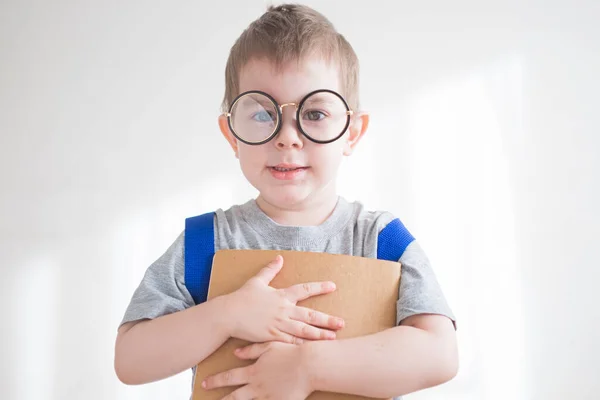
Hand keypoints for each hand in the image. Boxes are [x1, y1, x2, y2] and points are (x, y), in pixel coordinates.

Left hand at [202, 341, 312, 399]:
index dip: (216, 380)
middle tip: (209, 399)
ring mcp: (266, 397)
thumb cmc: (291, 353)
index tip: (204, 382)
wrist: (309, 365)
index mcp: (254, 371)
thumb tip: (236, 353)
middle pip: (234, 396)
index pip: (230, 377)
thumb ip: (252, 350)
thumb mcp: (270, 346)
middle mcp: (257, 386)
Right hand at [226, 255, 343, 343]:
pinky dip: (302, 346)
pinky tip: (312, 350)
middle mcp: (283, 310)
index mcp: (281, 296)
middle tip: (341, 323)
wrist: (228, 314)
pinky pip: (290, 343)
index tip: (333, 286)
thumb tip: (280, 258)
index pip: (304, 289)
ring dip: (319, 335)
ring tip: (333, 338)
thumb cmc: (242, 297)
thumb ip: (270, 270)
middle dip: (327, 320)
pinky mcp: (272, 337)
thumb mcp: (257, 281)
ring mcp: (278, 325)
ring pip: (303, 331)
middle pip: (309, 315)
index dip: (319, 287)